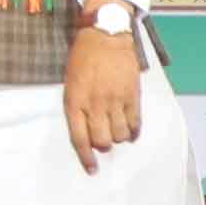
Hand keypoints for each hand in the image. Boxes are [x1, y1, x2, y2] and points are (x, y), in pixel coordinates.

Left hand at [62, 22, 140, 174]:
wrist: (105, 35)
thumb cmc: (82, 58)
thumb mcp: (70, 82)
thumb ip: (77, 106)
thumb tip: (86, 131)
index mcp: (75, 101)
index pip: (80, 138)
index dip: (86, 158)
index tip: (92, 169)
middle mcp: (95, 104)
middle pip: (102, 140)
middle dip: (103, 145)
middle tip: (104, 139)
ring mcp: (115, 100)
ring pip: (120, 134)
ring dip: (118, 137)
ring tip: (117, 130)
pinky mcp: (132, 95)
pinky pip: (136, 122)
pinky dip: (134, 131)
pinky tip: (131, 131)